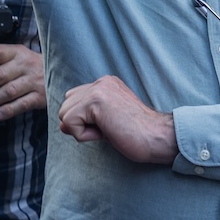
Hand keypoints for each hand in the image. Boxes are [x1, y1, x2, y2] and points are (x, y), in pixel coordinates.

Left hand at [0, 43, 44, 121]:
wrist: (62, 73)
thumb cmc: (34, 66)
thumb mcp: (19, 57)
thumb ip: (0, 62)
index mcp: (17, 53)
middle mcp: (25, 65)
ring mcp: (33, 81)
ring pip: (8, 91)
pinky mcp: (40, 96)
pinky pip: (21, 104)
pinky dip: (7, 110)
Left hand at [59, 76, 176, 162]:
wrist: (158, 138)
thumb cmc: (137, 135)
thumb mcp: (106, 124)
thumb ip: (85, 119)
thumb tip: (61, 124)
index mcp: (106, 84)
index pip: (74, 100)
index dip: (84, 120)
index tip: (108, 126)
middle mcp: (101, 82)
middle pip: (66, 106)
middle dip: (80, 124)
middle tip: (108, 130)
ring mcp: (98, 89)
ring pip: (64, 114)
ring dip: (82, 130)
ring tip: (107, 131)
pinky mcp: (95, 101)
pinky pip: (70, 122)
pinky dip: (83, 135)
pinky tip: (106, 133)